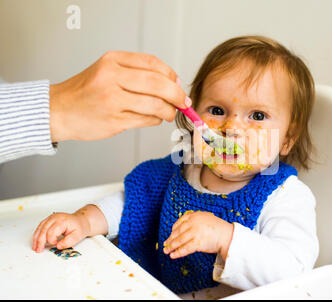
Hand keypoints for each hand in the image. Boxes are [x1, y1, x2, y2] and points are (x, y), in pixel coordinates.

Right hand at [32, 204, 106, 252]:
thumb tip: (58, 246)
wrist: (81, 221)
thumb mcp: (78, 236)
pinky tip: (36, 241)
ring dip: (36, 238)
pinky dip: (37, 234)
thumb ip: (68, 242)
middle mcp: (55, 217)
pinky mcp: (49, 219)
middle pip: (43, 229)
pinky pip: (40, 226)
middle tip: (38, 250)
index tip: (55, 245)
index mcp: (62, 221)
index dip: (51, 240)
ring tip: (35, 247)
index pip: (51, 232)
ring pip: (40, 228)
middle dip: (40, 241)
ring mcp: (51, 217)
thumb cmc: (79, 227)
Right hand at [49, 51, 190, 141]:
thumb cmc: (86, 91)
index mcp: (112, 61)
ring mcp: (112, 100)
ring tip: (168, 113)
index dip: (171, 75)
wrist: (59, 110)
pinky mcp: (114, 121)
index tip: (178, 84)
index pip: (153, 63)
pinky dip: (155, 120)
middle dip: (177, 95)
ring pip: (155, 105)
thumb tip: (173, 83)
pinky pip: (146, 120)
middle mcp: (112, 78)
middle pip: (158, 84)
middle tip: (183, 102)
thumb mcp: (108, 70)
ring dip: (168, 111)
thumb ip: (137, 73)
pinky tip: (153, 118)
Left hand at [163, 211, 233, 260]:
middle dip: (170, 239)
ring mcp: (195, 232)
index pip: (180, 221)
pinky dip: (178, 253)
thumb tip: (183, 231)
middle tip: (165, 244)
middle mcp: (194, 223)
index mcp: (196, 215)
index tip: (171, 234)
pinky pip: (185, 249)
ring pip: (180, 240)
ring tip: (166, 251)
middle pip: (178, 231)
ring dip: (171, 246)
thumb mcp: (206, 219)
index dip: (174, 229)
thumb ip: (195, 222)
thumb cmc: (218, 228)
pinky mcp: (198, 242)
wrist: (228, 235)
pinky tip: (173, 256)